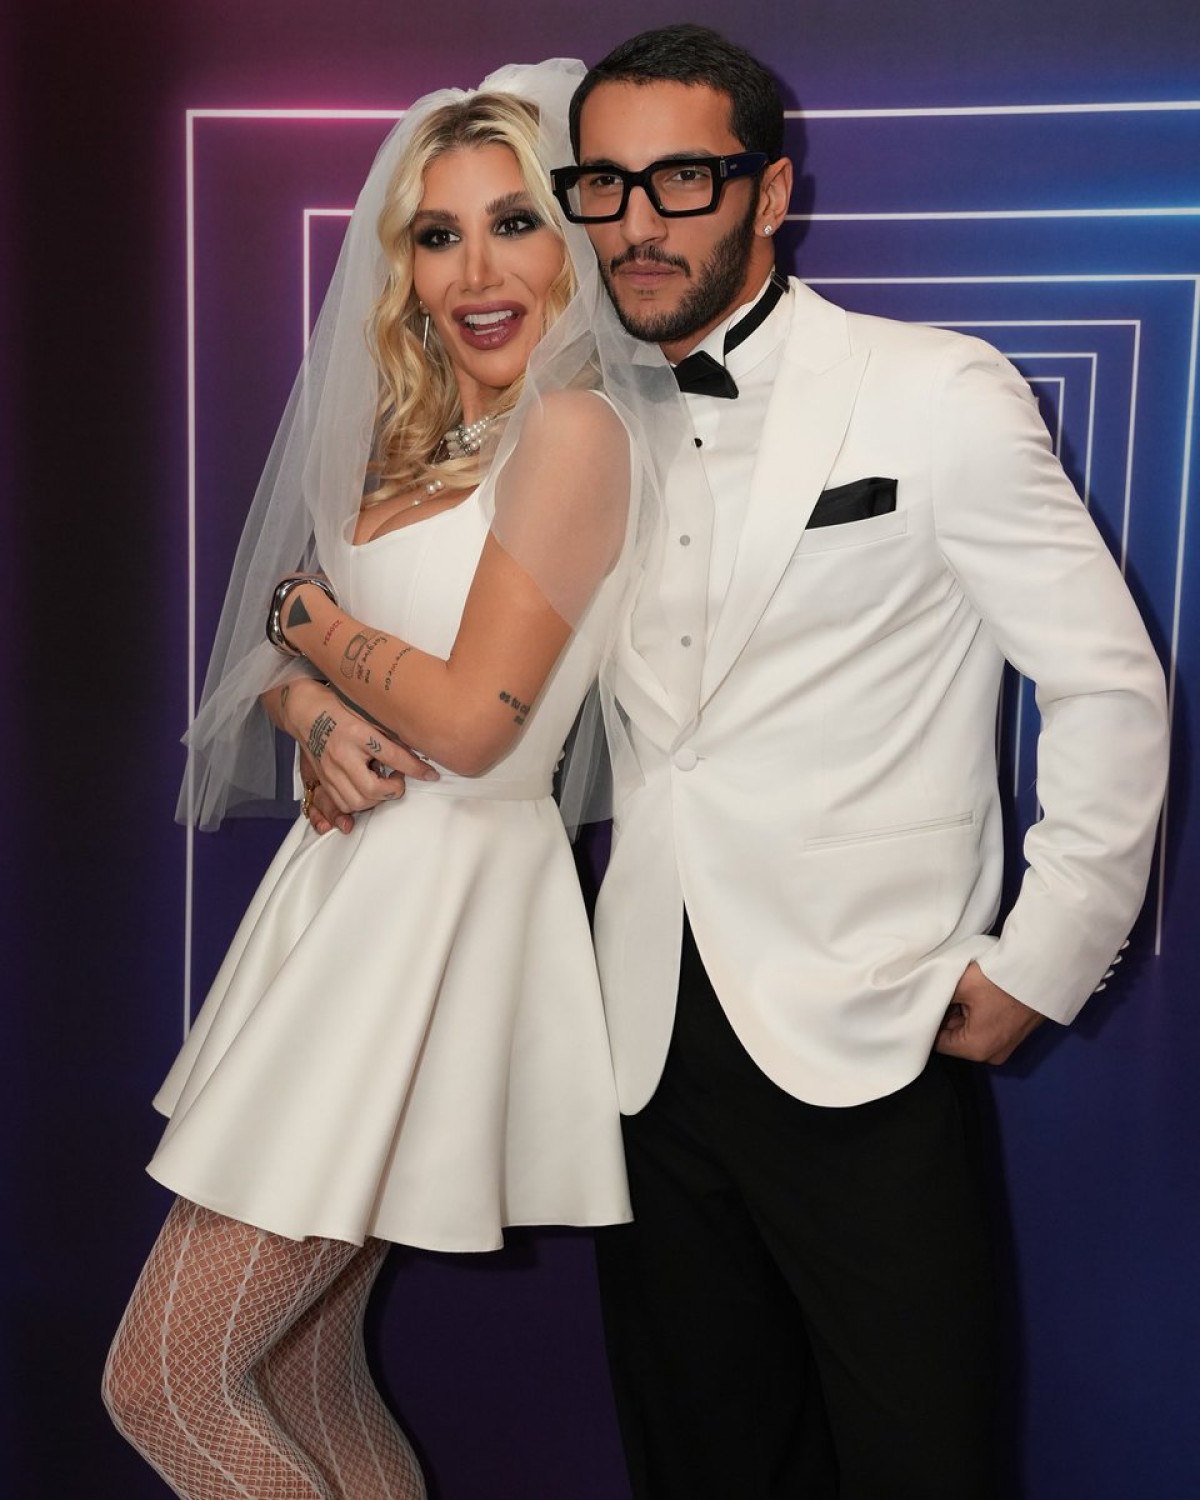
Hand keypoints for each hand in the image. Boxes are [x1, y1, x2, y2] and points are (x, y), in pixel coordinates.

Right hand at [277, 680, 437, 834]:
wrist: (306, 711)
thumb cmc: (341, 709)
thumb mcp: (368, 714)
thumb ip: (389, 732)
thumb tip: (418, 748)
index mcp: (358, 733)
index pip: (394, 756)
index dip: (417, 768)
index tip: (431, 775)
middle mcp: (342, 754)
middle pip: (373, 788)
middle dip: (393, 789)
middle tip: (398, 778)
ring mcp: (330, 769)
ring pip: (358, 801)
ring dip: (376, 798)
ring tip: (382, 783)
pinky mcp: (323, 779)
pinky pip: (343, 803)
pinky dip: (359, 802)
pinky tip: (366, 790)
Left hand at [934, 961, 1043, 1064]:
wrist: (1042, 970)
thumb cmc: (1000, 980)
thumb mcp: (960, 986)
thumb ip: (935, 998)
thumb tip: (924, 1001)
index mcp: (975, 1049)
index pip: (937, 1042)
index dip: (927, 1021)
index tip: (923, 1004)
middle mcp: (990, 1054)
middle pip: (954, 1038)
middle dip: (946, 1016)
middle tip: (943, 992)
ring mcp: (1004, 1046)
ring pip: (968, 1031)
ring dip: (961, 1013)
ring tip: (960, 991)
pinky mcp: (1013, 1034)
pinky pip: (985, 1027)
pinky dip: (976, 1013)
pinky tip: (975, 994)